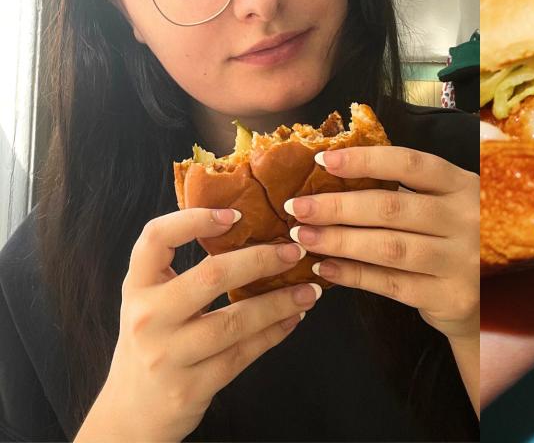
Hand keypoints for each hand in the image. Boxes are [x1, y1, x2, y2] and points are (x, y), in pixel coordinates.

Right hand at [76, 208, 321, 442]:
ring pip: (234, 321)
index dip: (195, 219)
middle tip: (294, 251)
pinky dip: (274, 333)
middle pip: (210, 277)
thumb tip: (245, 228)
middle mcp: (148, 318)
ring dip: (279, 302)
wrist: (131, 413)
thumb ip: (181, 270)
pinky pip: (242, 354)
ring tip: (309, 290)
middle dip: (260, 260)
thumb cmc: (152, 342)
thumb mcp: (151, 301)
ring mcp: (168, 356)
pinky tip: (294, 318)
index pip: (156, 238)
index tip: (236, 214)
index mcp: (137, 287)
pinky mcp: (191, 388)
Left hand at [285, 146, 479, 340]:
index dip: (365, 160)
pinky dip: (354, 275)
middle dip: (337, 206)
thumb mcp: (455, 200)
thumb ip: (418, 180)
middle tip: (297, 207)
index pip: (411, 164)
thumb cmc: (459, 238)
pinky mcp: (451, 296)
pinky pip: (393, 284)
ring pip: (389, 247)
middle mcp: (467, 219)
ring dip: (339, 241)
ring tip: (303, 237)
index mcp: (464, 185)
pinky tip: (326, 269)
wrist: (495, 297)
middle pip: (392, 207)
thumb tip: (350, 161)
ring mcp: (462, 260)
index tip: (322, 160)